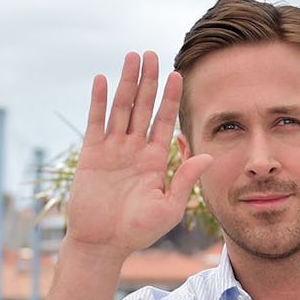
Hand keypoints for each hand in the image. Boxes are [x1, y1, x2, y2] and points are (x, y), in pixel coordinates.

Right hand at [66, 51, 211, 260]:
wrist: (104, 244)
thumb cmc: (139, 230)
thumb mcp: (170, 206)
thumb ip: (186, 179)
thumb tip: (207, 155)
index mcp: (156, 159)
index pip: (165, 121)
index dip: (170, 98)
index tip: (178, 75)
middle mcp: (135, 149)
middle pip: (143, 107)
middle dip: (149, 81)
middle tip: (153, 54)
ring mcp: (113, 150)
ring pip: (122, 109)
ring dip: (127, 83)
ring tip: (132, 57)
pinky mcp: (91, 154)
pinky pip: (96, 123)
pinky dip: (99, 101)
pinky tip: (103, 79)